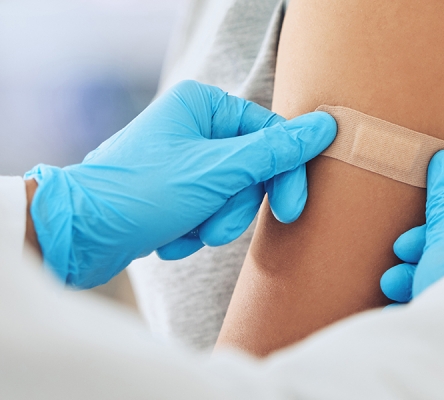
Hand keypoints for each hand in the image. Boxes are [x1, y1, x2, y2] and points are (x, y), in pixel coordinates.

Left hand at [25, 81, 335, 287]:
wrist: (77, 235)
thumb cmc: (142, 193)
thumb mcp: (218, 171)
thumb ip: (275, 151)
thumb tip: (326, 125)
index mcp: (203, 105)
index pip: (269, 135)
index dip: (285, 175)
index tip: (292, 210)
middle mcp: (193, 126)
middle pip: (250, 170)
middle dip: (234, 208)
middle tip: (215, 229)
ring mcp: (183, 159)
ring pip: (231, 195)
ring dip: (213, 223)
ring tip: (185, 234)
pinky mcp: (174, 190)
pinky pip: (207, 210)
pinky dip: (194, 230)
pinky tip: (168, 237)